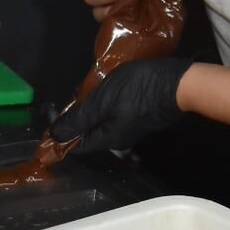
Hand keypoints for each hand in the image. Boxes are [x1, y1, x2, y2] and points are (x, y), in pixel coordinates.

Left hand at [50, 57, 191, 153]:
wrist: (178, 84)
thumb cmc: (138, 91)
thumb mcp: (102, 101)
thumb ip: (78, 119)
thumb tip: (53, 136)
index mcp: (106, 139)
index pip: (75, 145)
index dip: (60, 134)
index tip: (51, 115)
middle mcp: (117, 139)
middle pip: (88, 134)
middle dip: (75, 119)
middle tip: (70, 97)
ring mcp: (130, 128)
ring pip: (101, 122)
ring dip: (90, 109)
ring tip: (85, 90)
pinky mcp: (139, 116)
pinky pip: (113, 114)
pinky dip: (104, 104)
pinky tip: (105, 88)